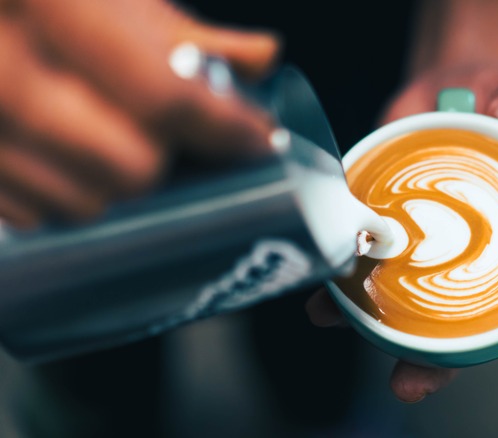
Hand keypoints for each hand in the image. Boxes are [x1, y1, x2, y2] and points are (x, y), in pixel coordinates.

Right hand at [0, 0, 279, 228]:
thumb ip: (179, 26)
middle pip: (128, 167)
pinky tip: (65, 157)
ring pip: (78, 206)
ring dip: (114, 185)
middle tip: (172, 135)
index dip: (224, 125)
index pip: (160, 94)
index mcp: (43, 2)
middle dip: (165, 159)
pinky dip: (61, 196)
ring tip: (116, 141)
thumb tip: (261, 60)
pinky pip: (25, 214)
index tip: (256, 136)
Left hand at [306, 64, 497, 402]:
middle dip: (441, 360)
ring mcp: (427, 249)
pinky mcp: (388, 232)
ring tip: (345, 328)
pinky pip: (367, 266)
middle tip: (413, 381)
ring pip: (408, 307)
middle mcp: (474, 256)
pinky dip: (342, 287)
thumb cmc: (494, 99)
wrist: (444, 90)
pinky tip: (322, 297)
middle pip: (465, 323)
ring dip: (375, 331)